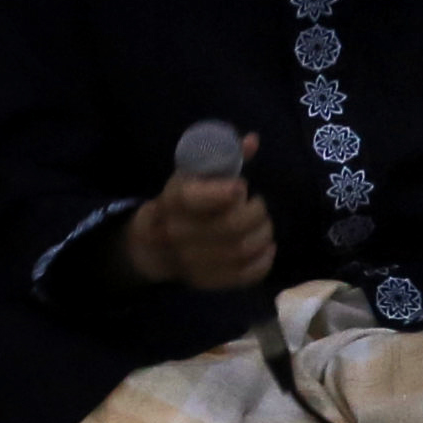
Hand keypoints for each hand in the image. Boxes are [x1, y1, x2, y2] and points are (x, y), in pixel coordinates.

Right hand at [122, 135, 275, 291]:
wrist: (156, 244)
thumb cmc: (185, 203)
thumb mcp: (195, 174)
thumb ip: (224, 156)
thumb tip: (251, 140)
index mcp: (174, 201)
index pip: (196, 199)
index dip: (226, 192)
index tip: (240, 187)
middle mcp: (178, 233)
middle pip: (231, 226)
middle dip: (257, 212)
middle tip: (258, 205)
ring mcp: (192, 261)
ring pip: (242, 250)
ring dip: (264, 234)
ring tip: (262, 224)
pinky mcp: (208, 282)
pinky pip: (246, 275)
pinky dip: (265, 260)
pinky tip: (265, 246)